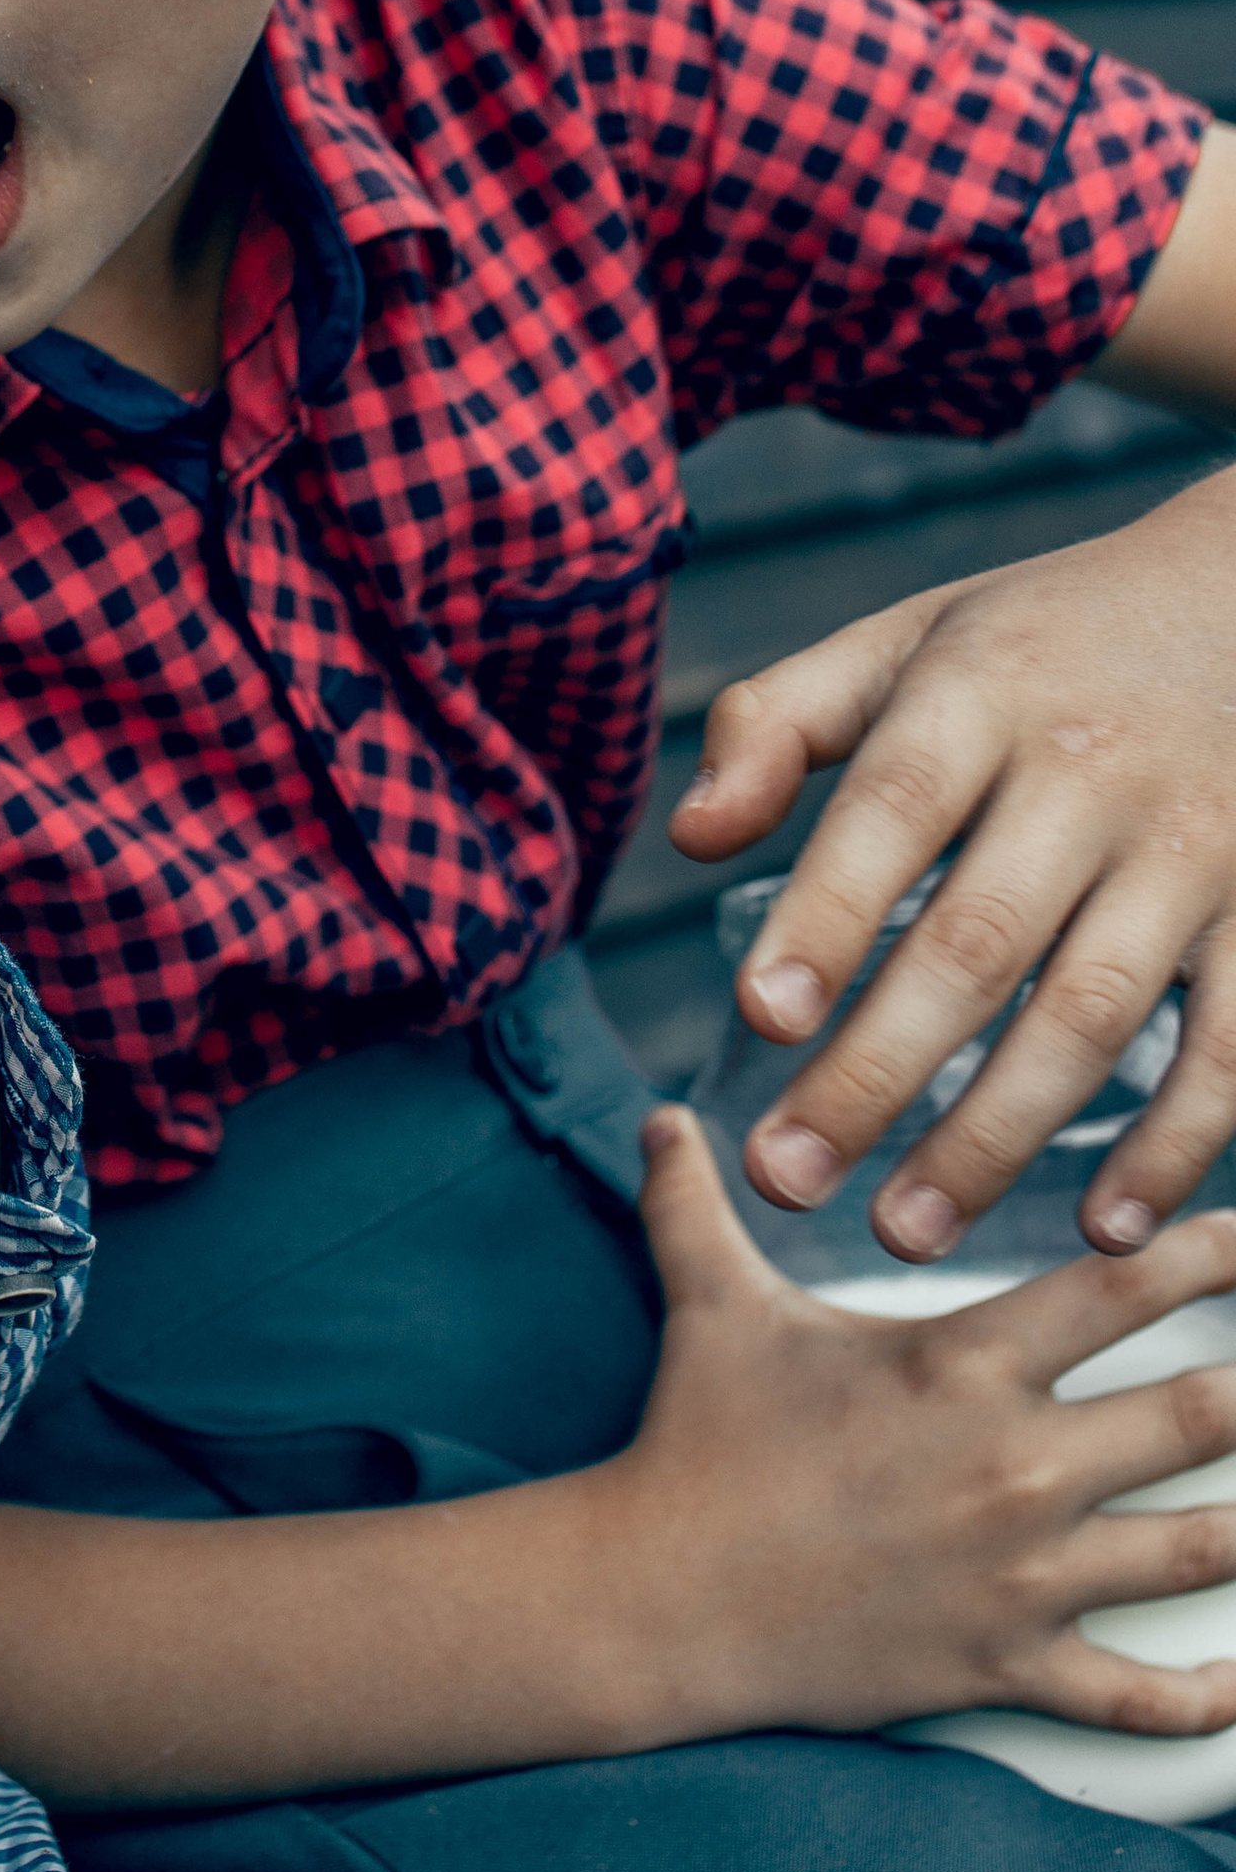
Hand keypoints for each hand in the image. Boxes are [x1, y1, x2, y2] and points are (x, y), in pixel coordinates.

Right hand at [598, 1110, 1235, 1744]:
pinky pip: (1141, 1699)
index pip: (1124, 1287)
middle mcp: (1015, 1465)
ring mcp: (1022, 1575)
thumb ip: (697, 1200)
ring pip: (1201, 1550)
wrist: (660, 1597)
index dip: (1214, 1253)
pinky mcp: (1009, 1667)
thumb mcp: (709, 1304)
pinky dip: (1212, 1701)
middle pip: (1201, 1415)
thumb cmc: (695, 1444)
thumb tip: (664, 1118)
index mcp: (963, 1364)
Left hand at [669, 464, 1235, 1258]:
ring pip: (1092, 1011)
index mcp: (978, 695)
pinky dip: (1175, 1143)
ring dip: (997, 1134)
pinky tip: (1103, 1226)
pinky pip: (1232, 1043)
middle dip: (877, 1070)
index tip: (761, 1017)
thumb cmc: (1032, 645)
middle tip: (786, 1177)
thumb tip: (689, 837)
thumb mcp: (902, 641)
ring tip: (903, 1230)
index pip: (892, 808)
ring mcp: (1191, 847)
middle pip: (977, 939)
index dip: (828, 914)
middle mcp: (1089, 772)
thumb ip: (778, 724)